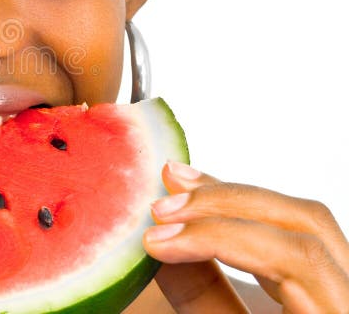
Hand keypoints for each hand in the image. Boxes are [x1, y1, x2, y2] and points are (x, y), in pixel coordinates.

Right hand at [142, 161, 348, 312]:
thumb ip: (202, 298)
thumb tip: (154, 240)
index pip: (292, 256)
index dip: (218, 238)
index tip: (158, 240)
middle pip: (302, 219)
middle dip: (224, 205)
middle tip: (161, 207)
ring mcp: (346, 275)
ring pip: (301, 214)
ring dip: (231, 199)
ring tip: (175, 186)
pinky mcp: (330, 270)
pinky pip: (294, 227)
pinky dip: (246, 212)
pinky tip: (207, 202)